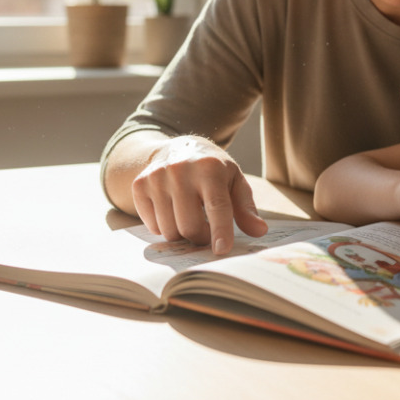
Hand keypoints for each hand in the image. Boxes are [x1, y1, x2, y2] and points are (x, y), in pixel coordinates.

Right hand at [130, 135, 267, 254]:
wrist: (178, 148)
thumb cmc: (212, 170)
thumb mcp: (234, 181)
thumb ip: (246, 207)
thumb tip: (260, 231)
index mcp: (210, 168)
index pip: (217, 206)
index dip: (220, 231)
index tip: (222, 250)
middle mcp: (180, 170)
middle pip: (189, 226)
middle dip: (201, 237)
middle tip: (207, 231)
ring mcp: (157, 177)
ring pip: (169, 230)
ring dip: (182, 234)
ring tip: (190, 218)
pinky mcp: (139, 185)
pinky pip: (152, 226)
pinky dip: (164, 227)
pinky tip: (172, 211)